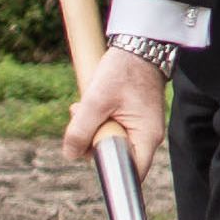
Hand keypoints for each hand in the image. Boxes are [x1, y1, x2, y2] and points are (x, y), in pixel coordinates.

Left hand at [59, 39, 168, 161]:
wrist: (139, 45)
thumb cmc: (123, 71)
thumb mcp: (96, 100)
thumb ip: (81, 129)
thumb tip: (70, 154)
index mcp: (147, 137)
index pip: (131, 173)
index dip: (109, 173)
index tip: (88, 157)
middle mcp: (148, 136)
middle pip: (117, 157)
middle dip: (93, 143)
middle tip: (80, 119)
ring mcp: (142, 127)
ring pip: (112, 142)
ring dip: (94, 129)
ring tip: (84, 106)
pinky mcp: (135, 118)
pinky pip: (114, 129)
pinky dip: (100, 120)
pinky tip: (92, 105)